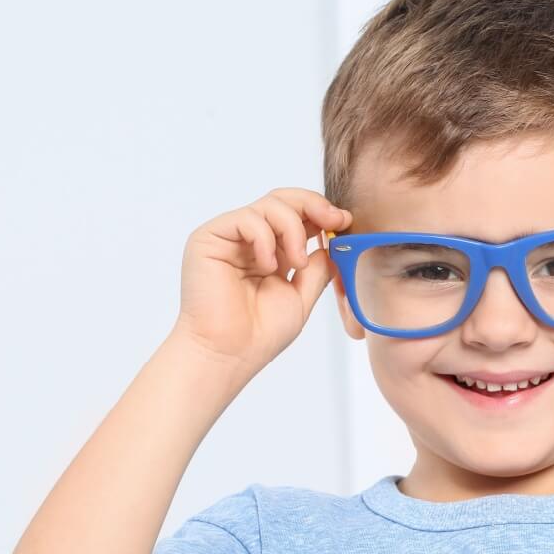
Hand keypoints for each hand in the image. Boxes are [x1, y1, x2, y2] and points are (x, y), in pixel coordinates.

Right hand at [170, 187, 352, 372]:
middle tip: (333, 221)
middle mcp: (250, 240)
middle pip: (283, 199)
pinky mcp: (208, 238)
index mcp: (273, 252)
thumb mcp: (302, 297)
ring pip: (268, 204)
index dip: (322, 212)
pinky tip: (268, 266)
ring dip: (293, 228)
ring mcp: (229, 237)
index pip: (298, 215)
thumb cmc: (259, 334)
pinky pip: (246, 219)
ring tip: (296, 263)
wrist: (228, 354)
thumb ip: (317, 269)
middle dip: (313, 205)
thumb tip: (331, 243)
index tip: (344, 221)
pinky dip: (266, 238)